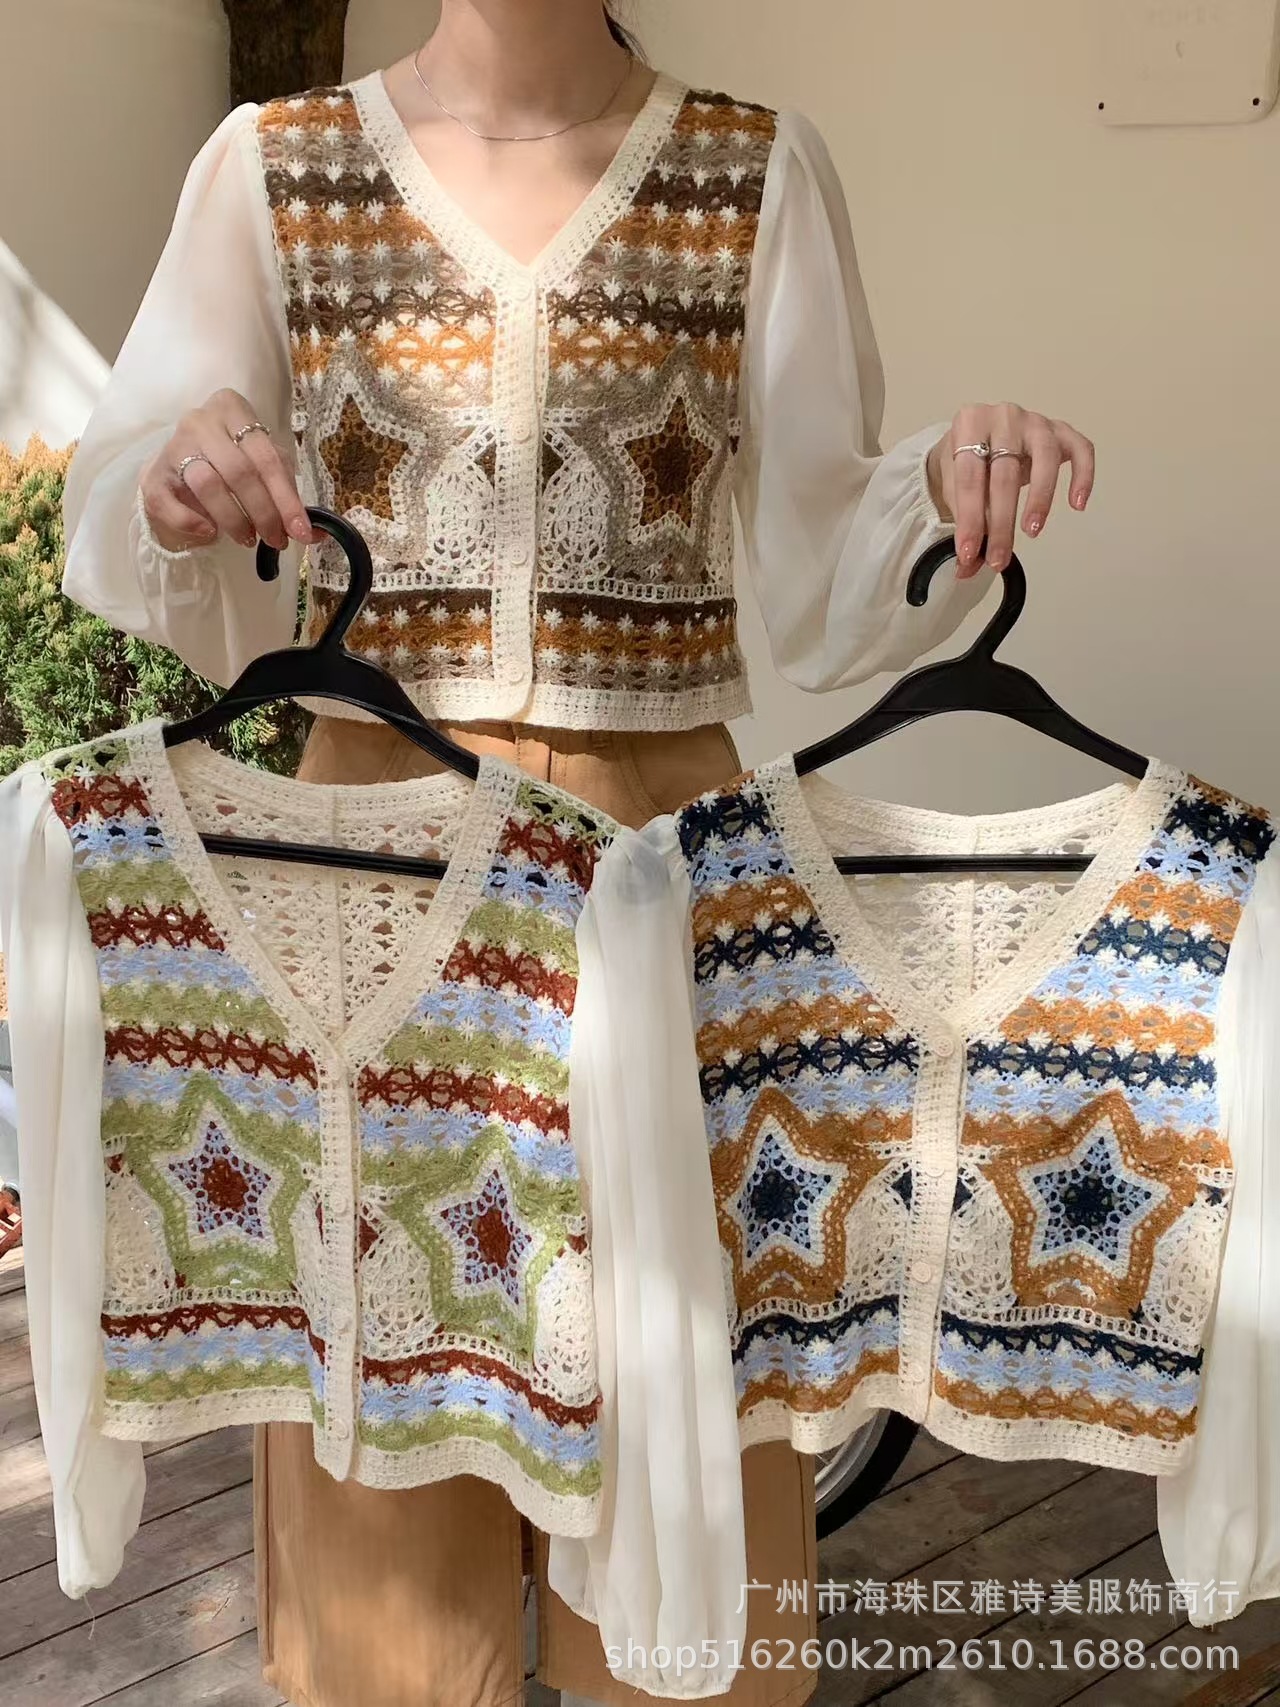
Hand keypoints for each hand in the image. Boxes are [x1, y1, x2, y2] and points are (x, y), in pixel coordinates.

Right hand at [140, 389, 316, 553]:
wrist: (181, 467)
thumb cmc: (231, 463)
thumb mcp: (265, 469)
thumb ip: (288, 494)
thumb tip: (316, 532)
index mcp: (232, 409)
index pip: (267, 457)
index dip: (287, 499)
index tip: (301, 532)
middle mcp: (200, 421)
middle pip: (239, 472)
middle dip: (264, 513)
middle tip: (276, 540)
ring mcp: (172, 446)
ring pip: (207, 485)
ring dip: (234, 520)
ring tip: (248, 538)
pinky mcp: (151, 475)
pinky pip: (168, 502)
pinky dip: (191, 522)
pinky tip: (209, 532)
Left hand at [925, 404, 1094, 578]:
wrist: (979, 435)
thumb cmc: (968, 464)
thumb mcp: (956, 489)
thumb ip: (965, 525)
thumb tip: (968, 567)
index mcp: (968, 424)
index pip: (968, 477)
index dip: (969, 518)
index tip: (969, 553)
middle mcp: (1003, 416)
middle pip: (1004, 473)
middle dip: (1000, 523)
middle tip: (998, 558)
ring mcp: (1035, 421)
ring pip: (1044, 457)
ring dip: (1039, 498)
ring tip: (1032, 531)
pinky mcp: (1061, 429)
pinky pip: (1081, 449)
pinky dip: (1083, 476)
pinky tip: (1077, 504)